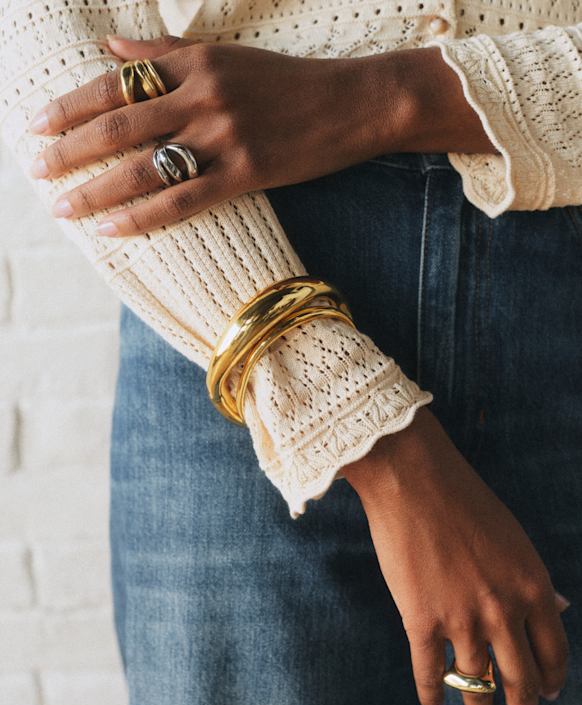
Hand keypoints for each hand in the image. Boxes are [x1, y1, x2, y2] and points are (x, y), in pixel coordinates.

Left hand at [28, 37, 495, 235]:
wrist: (353, 103)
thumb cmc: (290, 81)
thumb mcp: (226, 55)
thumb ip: (165, 55)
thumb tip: (111, 50)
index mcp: (194, 63)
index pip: (116, 84)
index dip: (70, 106)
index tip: (36, 124)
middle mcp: (202, 96)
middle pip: (119, 125)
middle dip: (69, 148)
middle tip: (35, 170)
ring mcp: (223, 137)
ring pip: (144, 166)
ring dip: (96, 188)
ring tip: (62, 206)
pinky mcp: (246, 174)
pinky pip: (183, 200)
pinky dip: (144, 215)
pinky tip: (112, 228)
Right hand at [342, 407, 569, 704]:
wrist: (414, 481)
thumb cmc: (464, 500)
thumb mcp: (514, 539)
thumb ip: (532, 580)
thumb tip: (557, 609)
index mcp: (532, 586)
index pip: (553, 651)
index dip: (552, 680)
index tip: (547, 695)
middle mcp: (503, 610)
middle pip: (520, 677)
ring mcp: (462, 620)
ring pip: (477, 682)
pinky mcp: (421, 621)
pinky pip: (429, 672)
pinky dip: (432, 693)